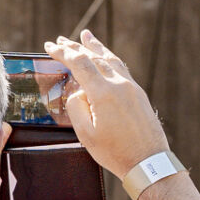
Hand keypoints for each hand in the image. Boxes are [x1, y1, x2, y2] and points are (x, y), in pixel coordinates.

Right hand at [43, 31, 172, 175]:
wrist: (149, 162)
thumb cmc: (116, 152)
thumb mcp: (86, 134)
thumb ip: (77, 107)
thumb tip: (78, 91)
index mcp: (104, 93)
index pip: (79, 63)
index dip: (63, 53)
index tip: (50, 46)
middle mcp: (120, 84)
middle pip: (94, 57)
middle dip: (75, 47)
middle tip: (60, 39)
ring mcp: (132, 87)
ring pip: (111, 59)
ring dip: (95, 47)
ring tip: (86, 36)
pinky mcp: (139, 94)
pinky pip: (121, 69)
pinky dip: (109, 59)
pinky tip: (106, 57)